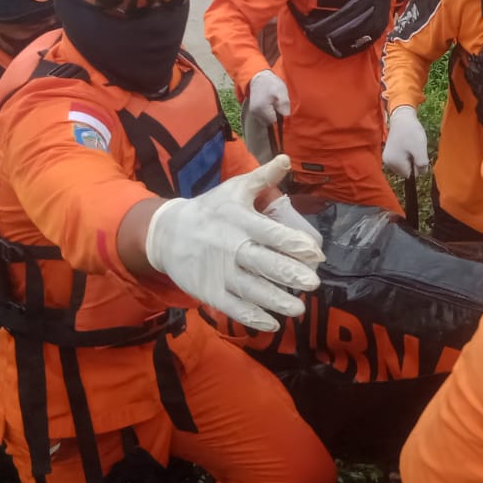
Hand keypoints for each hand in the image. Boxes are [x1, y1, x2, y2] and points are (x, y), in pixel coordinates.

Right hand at [145, 155, 322, 331]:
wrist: (166, 232)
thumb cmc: (210, 209)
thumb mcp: (234, 188)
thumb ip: (263, 177)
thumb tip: (287, 159)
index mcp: (240, 221)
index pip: (271, 233)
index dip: (294, 243)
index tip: (315, 253)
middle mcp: (231, 247)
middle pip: (264, 264)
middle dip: (290, 274)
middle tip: (313, 283)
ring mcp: (219, 272)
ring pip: (251, 290)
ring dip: (276, 301)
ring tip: (298, 308)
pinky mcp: (209, 291)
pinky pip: (233, 307)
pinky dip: (252, 317)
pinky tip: (272, 323)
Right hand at [245, 70, 290, 128]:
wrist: (258, 77)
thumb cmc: (271, 84)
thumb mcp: (281, 91)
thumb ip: (284, 104)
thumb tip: (286, 116)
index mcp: (262, 109)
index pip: (274, 122)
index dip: (280, 116)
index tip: (280, 107)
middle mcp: (255, 113)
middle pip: (269, 123)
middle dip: (275, 116)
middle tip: (277, 104)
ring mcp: (253, 113)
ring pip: (266, 121)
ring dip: (271, 115)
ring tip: (273, 103)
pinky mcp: (253, 111)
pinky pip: (263, 118)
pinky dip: (267, 114)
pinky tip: (269, 105)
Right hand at [382, 106, 428, 178]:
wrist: (402, 116)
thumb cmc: (411, 132)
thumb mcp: (420, 150)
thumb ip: (422, 165)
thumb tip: (422, 173)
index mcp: (393, 163)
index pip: (410, 175)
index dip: (417, 166)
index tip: (417, 153)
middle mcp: (388, 163)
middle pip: (406, 170)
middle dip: (413, 162)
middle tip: (415, 148)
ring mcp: (388, 157)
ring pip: (405, 164)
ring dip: (411, 157)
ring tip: (411, 145)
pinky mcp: (390, 152)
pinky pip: (402, 158)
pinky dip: (407, 153)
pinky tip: (408, 144)